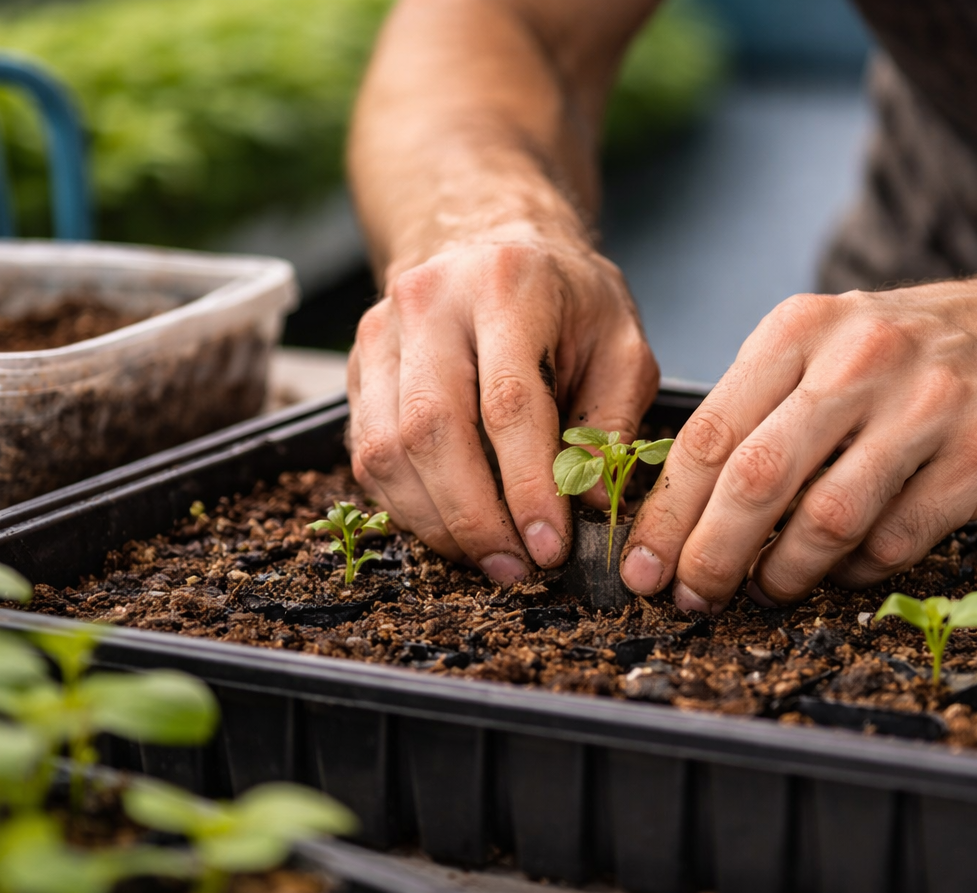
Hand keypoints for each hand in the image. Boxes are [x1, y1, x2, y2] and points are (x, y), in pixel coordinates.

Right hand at [346, 235, 658, 582]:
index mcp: (506, 287)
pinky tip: (450, 528)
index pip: (507, 402)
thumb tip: (588, 502)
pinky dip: (407, 505)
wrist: (489, 240)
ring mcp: (380, 334)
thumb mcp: (619, 342)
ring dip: (436, 522)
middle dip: (474, 516)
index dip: (527, 485)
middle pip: (433, 430)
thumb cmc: (565, 299)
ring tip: (487, 559)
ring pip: (387, 449)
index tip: (550, 544)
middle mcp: (429, 303)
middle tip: (514, 568)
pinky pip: (368, 454)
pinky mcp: (357, 369)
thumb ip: (612, 419)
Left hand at [619, 267, 976, 609]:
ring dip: (784, 573)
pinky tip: (845, 570)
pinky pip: (895, 540)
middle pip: (756, 478)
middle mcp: (861, 357)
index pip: (710, 433)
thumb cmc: (919, 353)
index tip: (641, 565)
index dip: (666, 512)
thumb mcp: (830, 345)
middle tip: (689, 596)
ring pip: (826, 519)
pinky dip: (858, 570)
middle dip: (709, 554)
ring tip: (767, 589)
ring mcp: (928, 405)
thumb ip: (761, 407)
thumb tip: (681, 508)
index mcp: (802, 328)